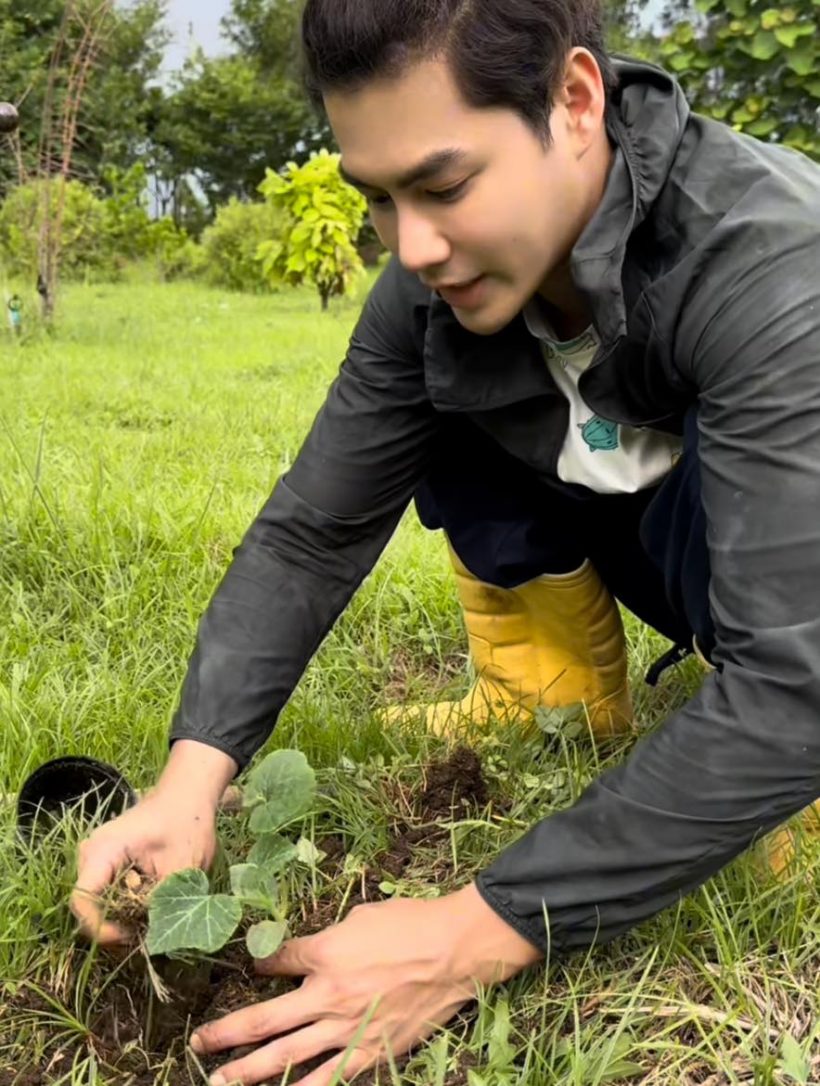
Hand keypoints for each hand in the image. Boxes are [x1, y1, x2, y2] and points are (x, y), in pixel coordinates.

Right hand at [70, 740, 236, 944]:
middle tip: (146, 934)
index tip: (129, 937)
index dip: (100, 928)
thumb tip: (148, 941)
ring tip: (152, 919)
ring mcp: (96, 857)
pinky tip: (150, 903)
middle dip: (115, 924)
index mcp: (103, 851)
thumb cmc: (188, 824)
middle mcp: (91, 854)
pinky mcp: (107, 861)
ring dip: (122, 915)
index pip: (82, 900)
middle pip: (89, 904)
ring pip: (99, 900)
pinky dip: (126, 903)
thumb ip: (161, 905)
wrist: (189, 794)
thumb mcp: (181, 869)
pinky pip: (107, 891)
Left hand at [190, 883, 541, 1085]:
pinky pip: (330, 1078)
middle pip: (265, 1020)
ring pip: (287, 1056)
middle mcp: (327, 996)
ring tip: (220, 1083)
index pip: (277, 963)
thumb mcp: (360, 917)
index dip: (258, 966)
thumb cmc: (409, 923)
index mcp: (323, 955)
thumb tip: (308, 949)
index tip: (248, 969)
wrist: (454, 950)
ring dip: (249, 1071)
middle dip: (227, 1033)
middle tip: (197, 1045)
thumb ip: (328, 938)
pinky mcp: (371, 1050)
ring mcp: (348, 1028)